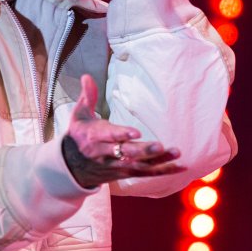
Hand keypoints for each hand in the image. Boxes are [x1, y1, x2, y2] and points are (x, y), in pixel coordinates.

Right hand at [62, 74, 184, 187]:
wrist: (70, 167)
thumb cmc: (78, 136)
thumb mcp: (78, 115)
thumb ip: (87, 96)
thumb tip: (87, 77)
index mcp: (93, 137)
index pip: (108, 136)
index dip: (121, 134)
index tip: (136, 132)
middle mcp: (104, 153)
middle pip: (125, 153)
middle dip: (143, 150)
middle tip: (160, 145)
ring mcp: (115, 165)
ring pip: (139, 165)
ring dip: (159, 161)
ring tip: (176, 152)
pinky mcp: (124, 173)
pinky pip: (145, 174)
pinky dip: (163, 171)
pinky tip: (181, 166)